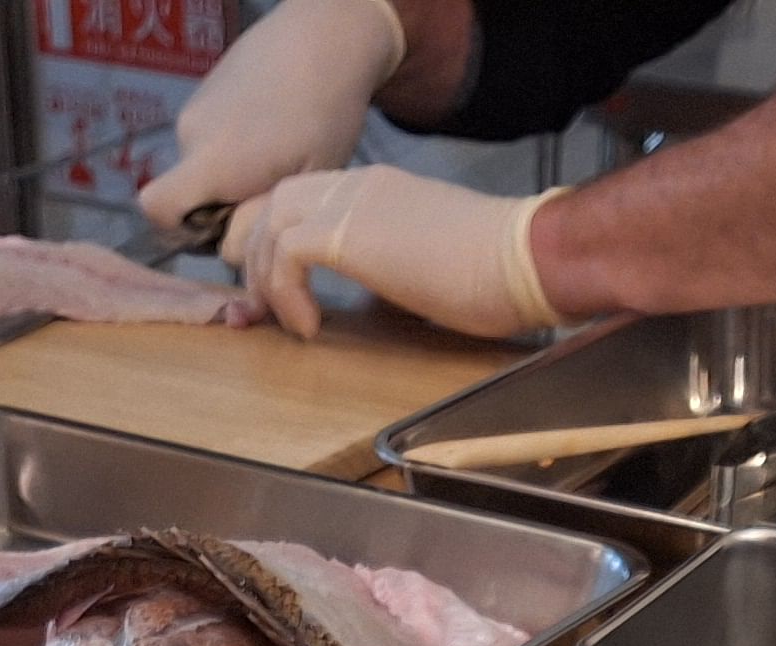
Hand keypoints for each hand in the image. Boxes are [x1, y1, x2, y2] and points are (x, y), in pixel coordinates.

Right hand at [136, 0, 405, 229]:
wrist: (326, 34)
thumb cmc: (327, 114)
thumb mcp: (305, 185)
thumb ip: (263, 222)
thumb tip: (235, 250)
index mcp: (212, 161)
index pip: (157, 209)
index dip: (180, 232)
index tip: (224, 229)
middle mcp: (191, 135)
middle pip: (185, 196)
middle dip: (220, 209)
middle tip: (269, 198)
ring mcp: (195, 109)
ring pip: (201, 168)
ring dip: (231, 178)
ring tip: (277, 161)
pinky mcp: (206, 91)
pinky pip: (209, 139)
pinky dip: (232, 149)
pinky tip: (271, 135)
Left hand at [227, 166, 560, 337]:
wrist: (523, 259)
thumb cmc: (496, 273)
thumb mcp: (426, 266)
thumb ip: (390, 270)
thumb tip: (376, 300)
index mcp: (374, 190)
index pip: (299, 196)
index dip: (272, 239)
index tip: (275, 290)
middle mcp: (356, 187)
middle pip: (271, 199)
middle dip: (252, 253)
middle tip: (260, 307)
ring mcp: (352, 204)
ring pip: (269, 221)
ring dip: (263, 276)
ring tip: (286, 321)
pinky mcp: (351, 234)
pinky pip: (288, 253)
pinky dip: (285, 293)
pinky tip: (311, 328)